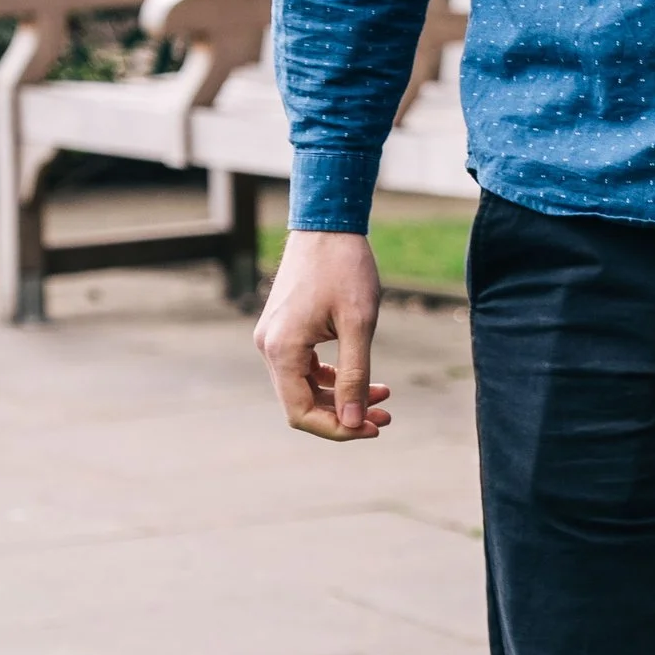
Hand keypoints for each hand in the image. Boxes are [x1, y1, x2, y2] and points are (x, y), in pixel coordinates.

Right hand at [254, 230, 390, 441]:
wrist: (327, 225)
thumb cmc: (346, 268)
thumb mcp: (359, 325)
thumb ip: (355, 377)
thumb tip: (355, 423)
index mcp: (281, 350)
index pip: (301, 413)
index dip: (338, 429)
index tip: (375, 427)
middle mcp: (268, 347)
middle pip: (301, 404)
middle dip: (344, 415)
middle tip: (386, 416)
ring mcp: (273, 338)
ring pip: (303, 387)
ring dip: (341, 397)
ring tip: (384, 395)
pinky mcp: (283, 329)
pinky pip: (304, 368)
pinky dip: (331, 378)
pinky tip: (364, 377)